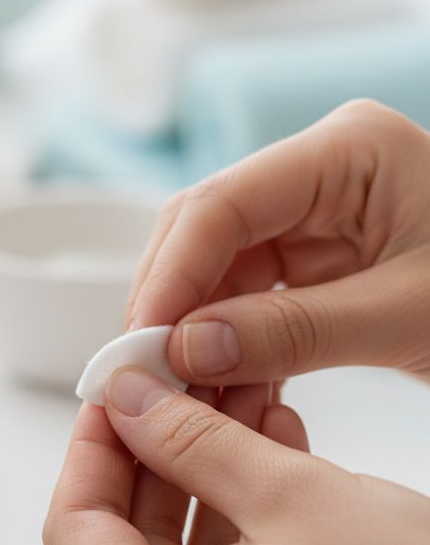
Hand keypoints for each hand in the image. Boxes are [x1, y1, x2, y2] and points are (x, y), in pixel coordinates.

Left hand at [43, 369, 429, 544]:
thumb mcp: (291, 495)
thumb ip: (192, 441)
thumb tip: (132, 402)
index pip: (72, 527)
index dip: (93, 446)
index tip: (120, 392)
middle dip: (157, 455)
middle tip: (186, 387)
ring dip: (206, 486)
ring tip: (246, 408)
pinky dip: (238, 536)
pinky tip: (275, 467)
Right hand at [127, 99, 429, 385]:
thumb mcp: (409, 316)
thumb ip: (294, 332)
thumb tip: (187, 349)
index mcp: (349, 150)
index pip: (226, 200)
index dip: (171, 272)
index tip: (142, 340)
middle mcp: (321, 171)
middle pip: (210, 230)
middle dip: (173, 302)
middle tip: (142, 374)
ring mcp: (318, 215)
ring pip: (222, 269)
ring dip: (197, 331)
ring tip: (175, 394)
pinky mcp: (322, 261)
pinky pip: (255, 299)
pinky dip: (234, 346)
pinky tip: (219, 390)